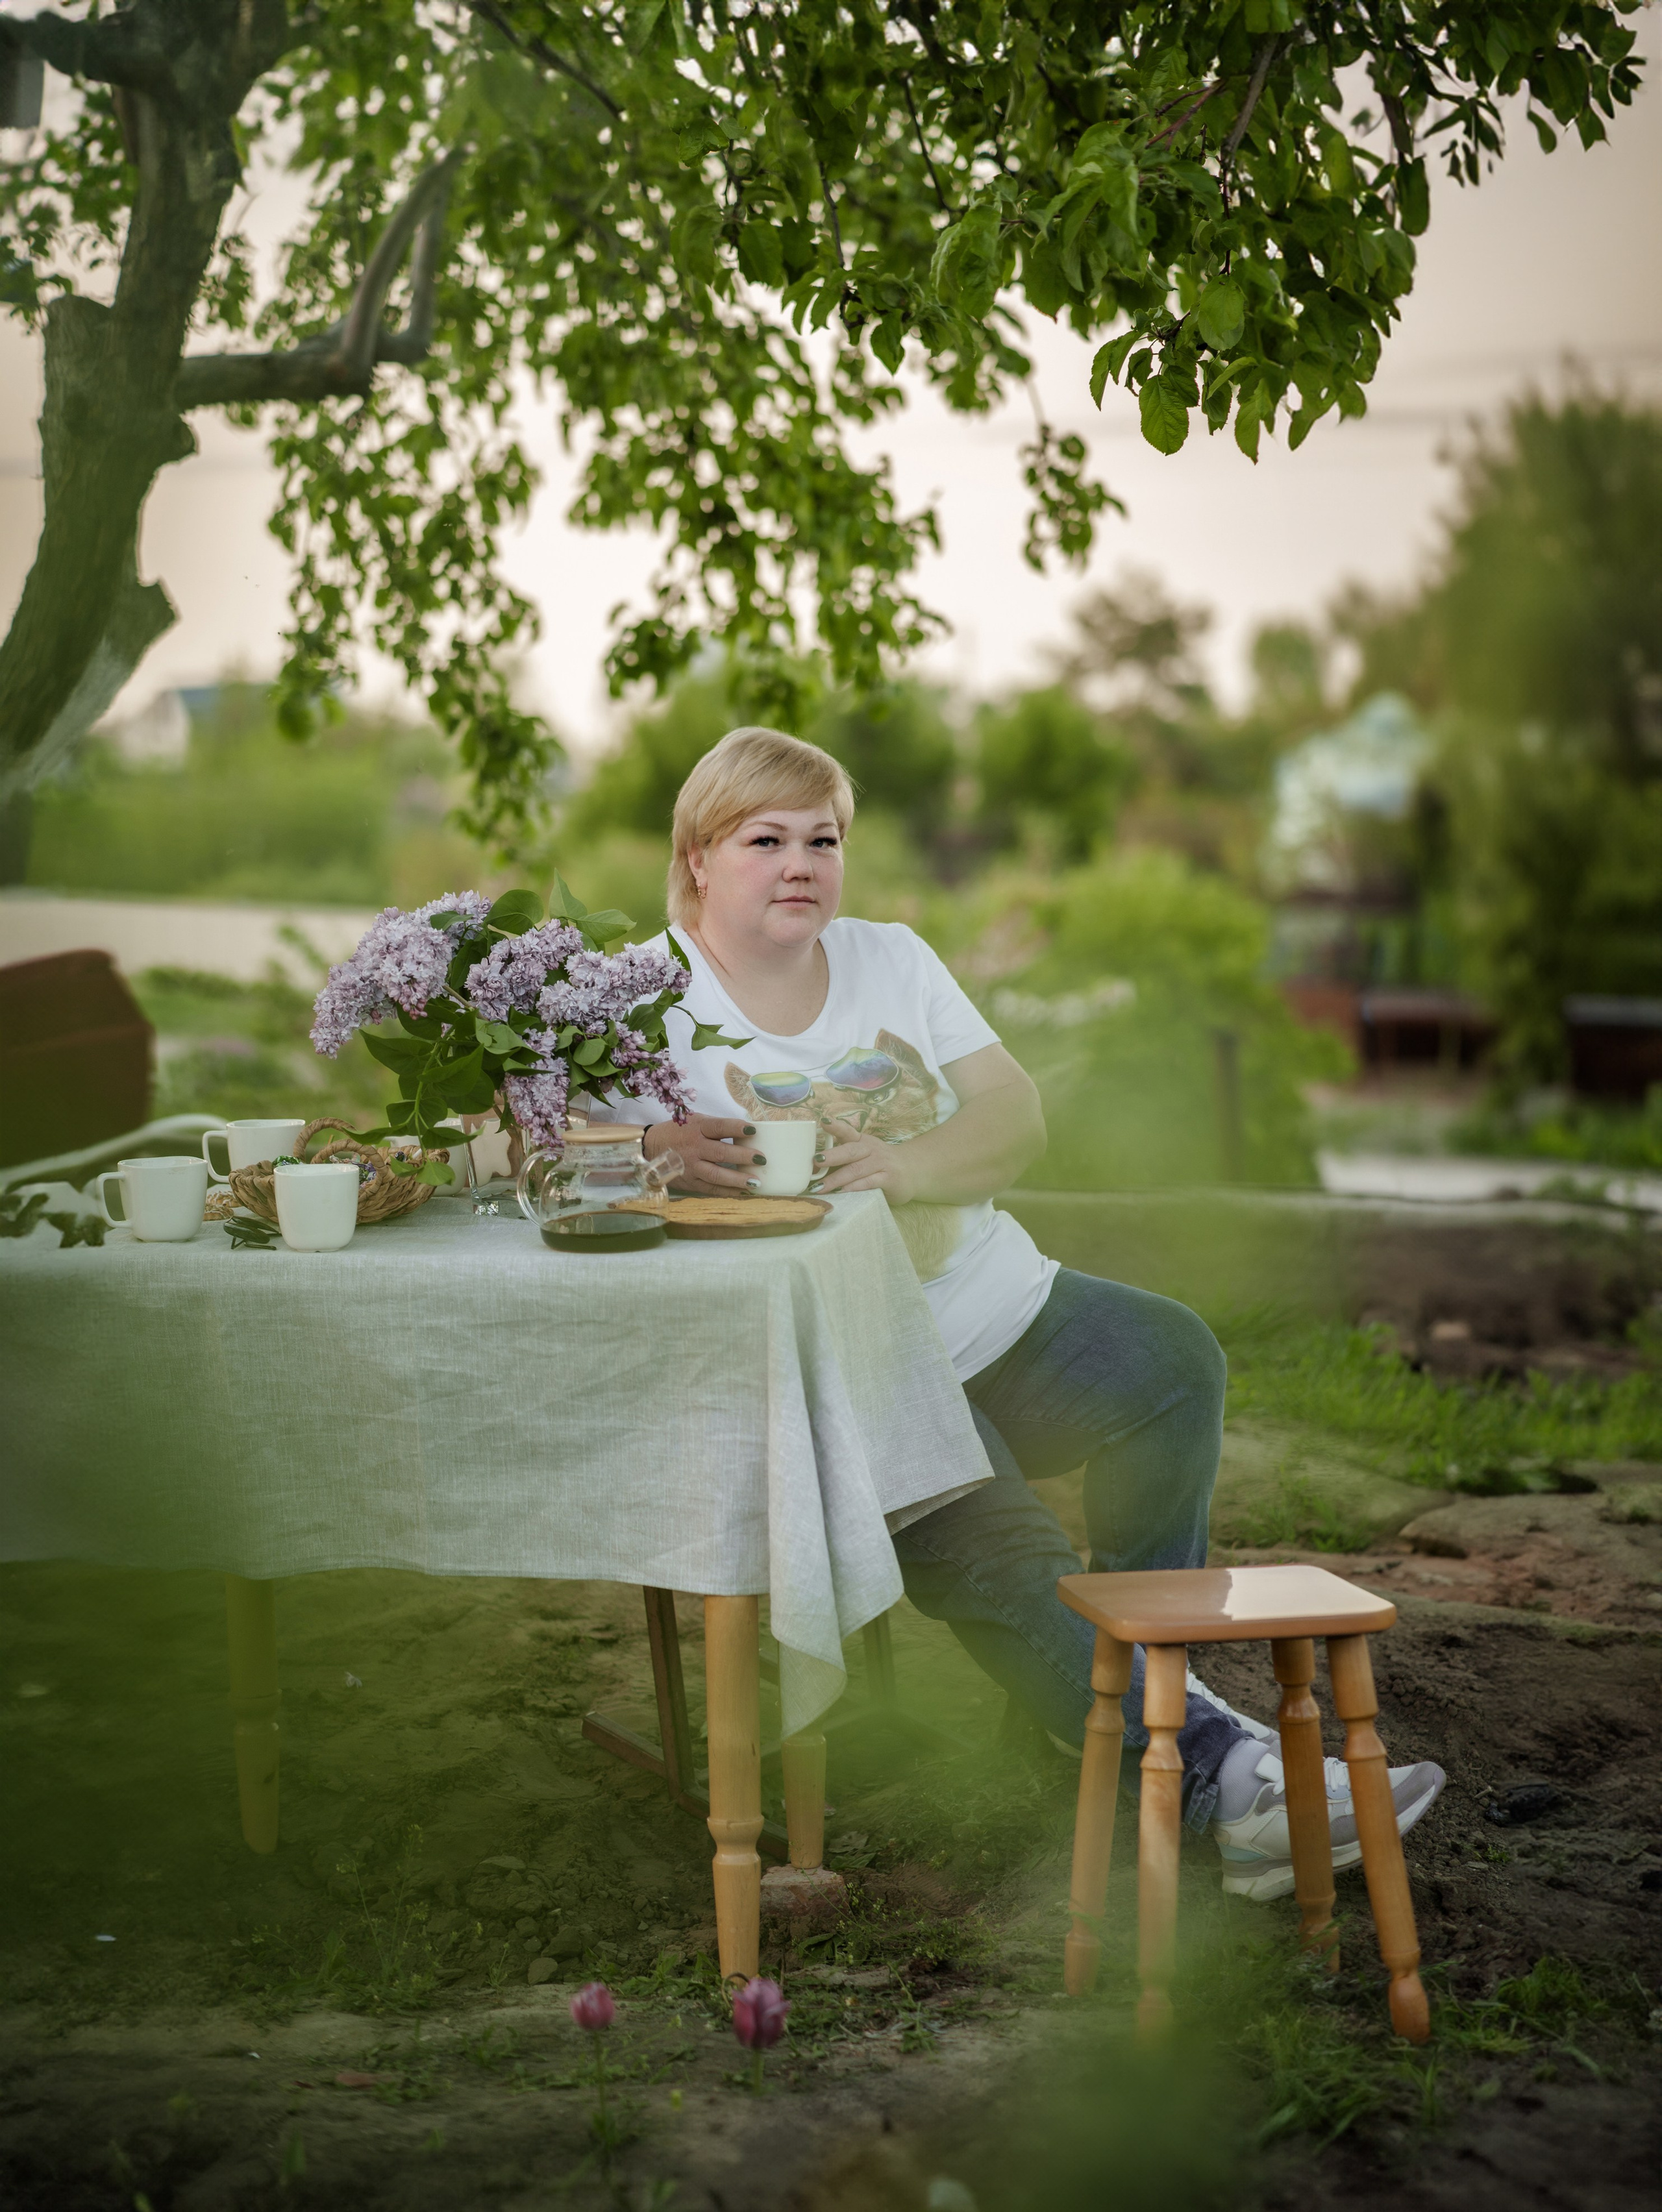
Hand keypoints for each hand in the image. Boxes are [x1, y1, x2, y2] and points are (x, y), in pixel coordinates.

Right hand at [643, 1114, 765, 1195]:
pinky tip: (743, 1192)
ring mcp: (692, 1167)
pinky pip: (711, 1189)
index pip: (719, 1127)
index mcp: (697, 1128)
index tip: (753, 1131)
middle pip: (721, 1153)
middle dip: (743, 1157)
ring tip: (756, 1182)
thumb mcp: (695, 1121)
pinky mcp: (690, 1182)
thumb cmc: (679, 1132)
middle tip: (761, 1159)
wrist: (651, 1148)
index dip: (736, 1128)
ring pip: (716, 1175)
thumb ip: (717, 1126)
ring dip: (738, 1179)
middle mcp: (695, 1147)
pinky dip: (728, 1191)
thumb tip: (748, 1132)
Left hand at [815, 1115, 916, 1202]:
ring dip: (837, 1179)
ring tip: (820, 1187)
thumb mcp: (864, 1152)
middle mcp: (872, 1149)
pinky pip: (869, 1183)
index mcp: (862, 1141)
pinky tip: (842, 1192)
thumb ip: (845, 1155)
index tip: (823, 1122)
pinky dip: (854, 1188)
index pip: (848, 1131)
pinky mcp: (888, 1179)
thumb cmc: (879, 1162)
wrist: (912, 1171)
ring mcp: (881, 1164)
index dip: (836, 1126)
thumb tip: (815, 1164)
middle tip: (816, 1160)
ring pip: (857, 1170)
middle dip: (832, 1156)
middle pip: (850, 1151)